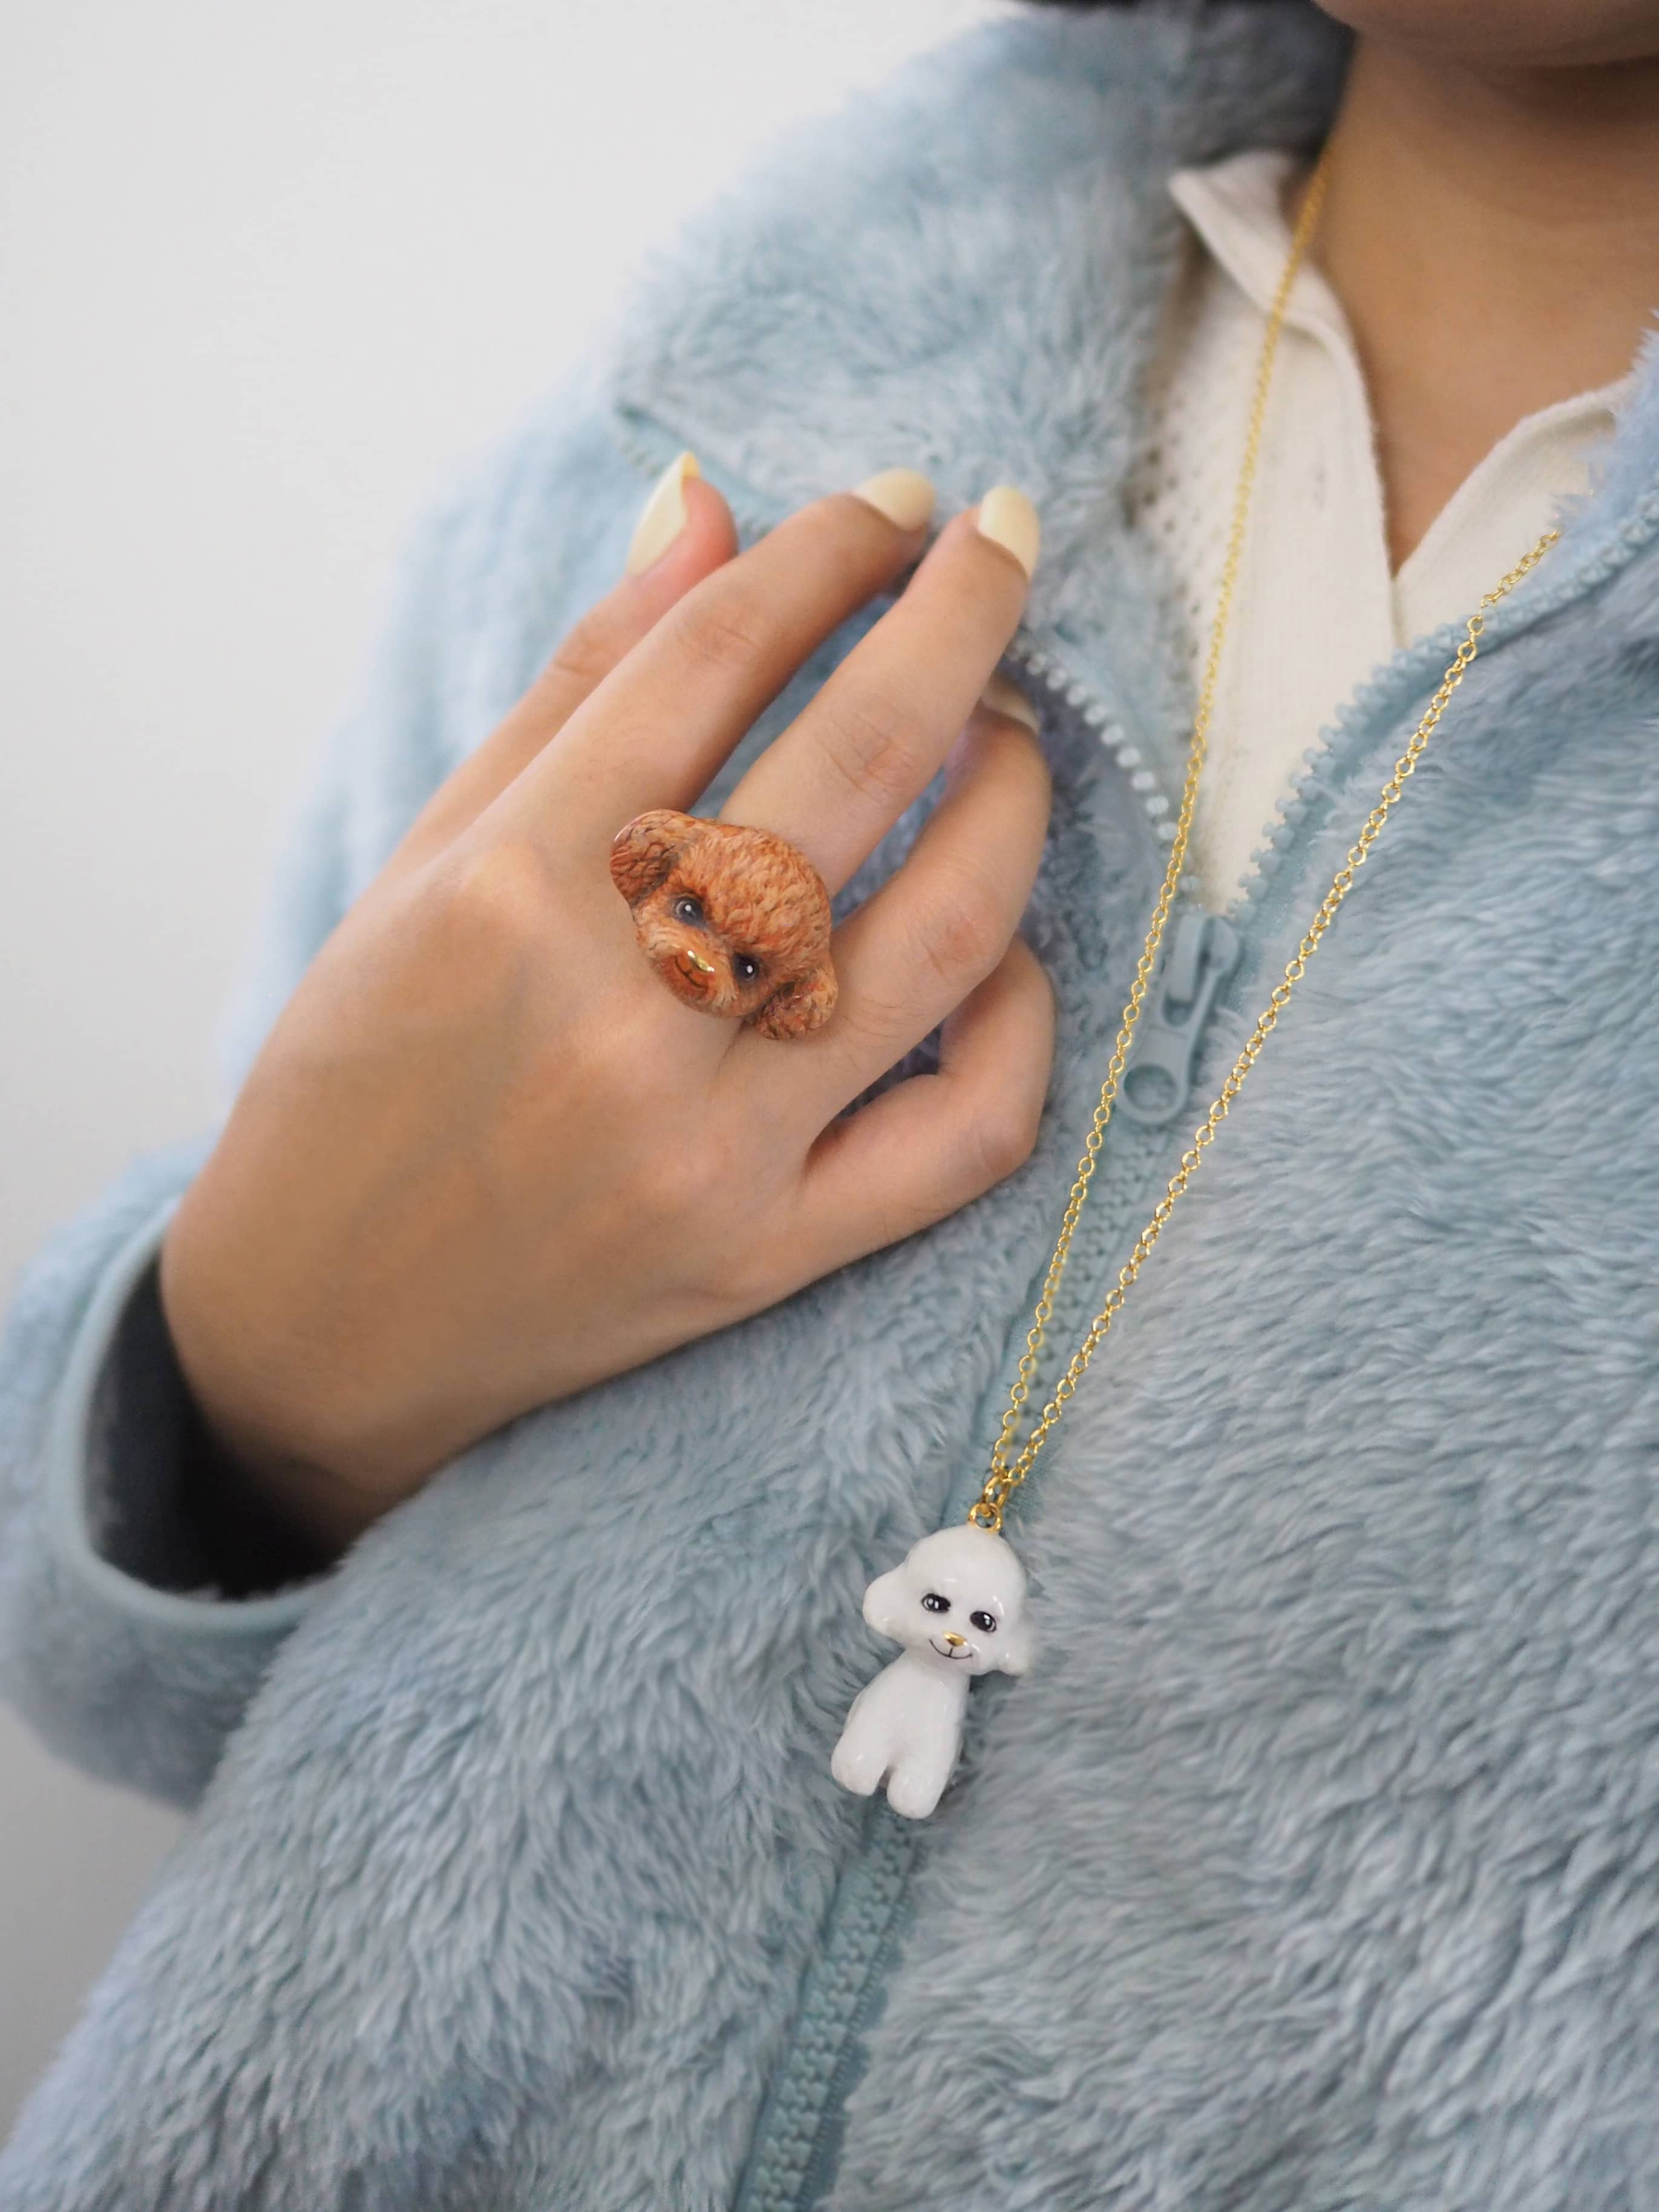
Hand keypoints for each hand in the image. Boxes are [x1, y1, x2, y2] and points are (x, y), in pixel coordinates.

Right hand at [160, 461, 1053, 1551]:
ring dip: (1013, 800)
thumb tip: (709, 509)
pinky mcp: (770, 1254)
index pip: (711, 659)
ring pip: (946, 934)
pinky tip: (1005, 948)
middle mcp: (619, 1014)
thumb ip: (577, 686)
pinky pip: (968, 1134)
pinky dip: (1021, 1021)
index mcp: (507, 892)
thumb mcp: (427, 861)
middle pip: (858, 762)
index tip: (887, 502)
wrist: (316, 1328)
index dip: (823, 553)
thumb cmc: (360, 1071)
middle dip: (962, 615)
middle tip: (1002, 541)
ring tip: (1009, 736)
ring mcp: (710, 1147)